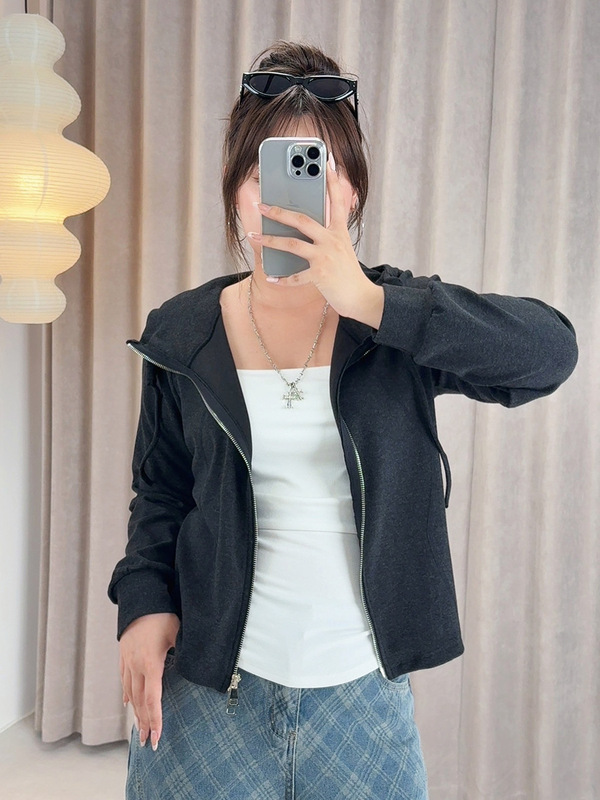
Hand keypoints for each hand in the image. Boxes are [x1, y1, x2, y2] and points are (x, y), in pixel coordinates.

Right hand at [120, 612, 179, 751]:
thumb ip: (185, 652)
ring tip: (139, 730)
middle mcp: (136, 667)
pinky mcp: (124, 656)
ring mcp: (128, 662)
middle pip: (140, 702)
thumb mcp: (177, 634)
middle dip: (144, 724)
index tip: (156, 738)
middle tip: (147, 743)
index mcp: (151, 664)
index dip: (155, 720)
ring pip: (131, 694)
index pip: (153, 699)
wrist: (140, 600)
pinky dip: (128, 695)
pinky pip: (125, 680)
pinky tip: (129, 704)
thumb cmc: (162, 616)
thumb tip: (197, 665)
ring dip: (136, 713)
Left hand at [247, 157, 383, 327]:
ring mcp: (326, 258)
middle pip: (303, 220)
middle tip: (261, 205)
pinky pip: (295, 276)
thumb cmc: (347, 273)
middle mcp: (332, 241)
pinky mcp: (320, 276)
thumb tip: (303, 226)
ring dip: (270, 240)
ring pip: (292, 245)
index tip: (326, 160)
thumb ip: (327, 234)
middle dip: (279, 211)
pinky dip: (282, 278)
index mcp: (339, 231)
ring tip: (253, 236)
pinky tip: (271, 277)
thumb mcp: (342, 248)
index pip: (337, 200)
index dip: (332, 179)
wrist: (361, 298)